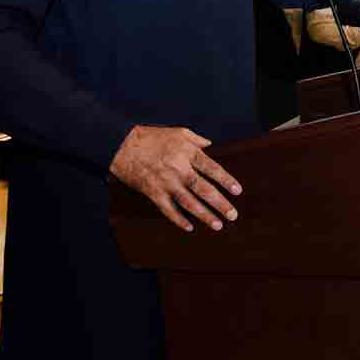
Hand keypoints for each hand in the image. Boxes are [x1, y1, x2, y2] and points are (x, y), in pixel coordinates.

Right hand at [109, 125, 241, 232]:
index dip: (226, 180)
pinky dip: (178, 219)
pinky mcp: (152, 192)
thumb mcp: (178, 132)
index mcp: (188, 153)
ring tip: (218, 225)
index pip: (212, 169)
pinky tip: (189, 227)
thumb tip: (211, 144)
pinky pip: (167, 209)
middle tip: (233, 215)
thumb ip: (196, 140)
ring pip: (188, 202)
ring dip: (204, 215)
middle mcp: (179, 169)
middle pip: (203, 189)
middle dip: (220, 203)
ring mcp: (165, 182)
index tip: (238, 191)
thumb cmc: (151, 137)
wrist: (121, 145)